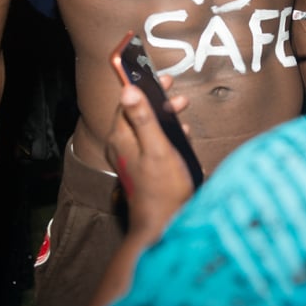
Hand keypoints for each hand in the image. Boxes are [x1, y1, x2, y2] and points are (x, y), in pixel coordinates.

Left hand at [106, 78, 194, 240]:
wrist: (163, 226)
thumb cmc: (162, 189)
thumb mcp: (157, 149)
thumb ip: (144, 119)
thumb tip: (128, 89)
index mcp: (122, 138)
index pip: (128, 102)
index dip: (145, 87)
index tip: (165, 79)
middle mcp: (122, 147)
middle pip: (138, 114)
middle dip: (159, 102)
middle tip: (178, 97)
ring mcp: (132, 158)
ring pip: (147, 128)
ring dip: (165, 118)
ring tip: (183, 114)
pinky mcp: (142, 168)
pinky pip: (152, 143)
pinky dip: (166, 135)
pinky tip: (182, 137)